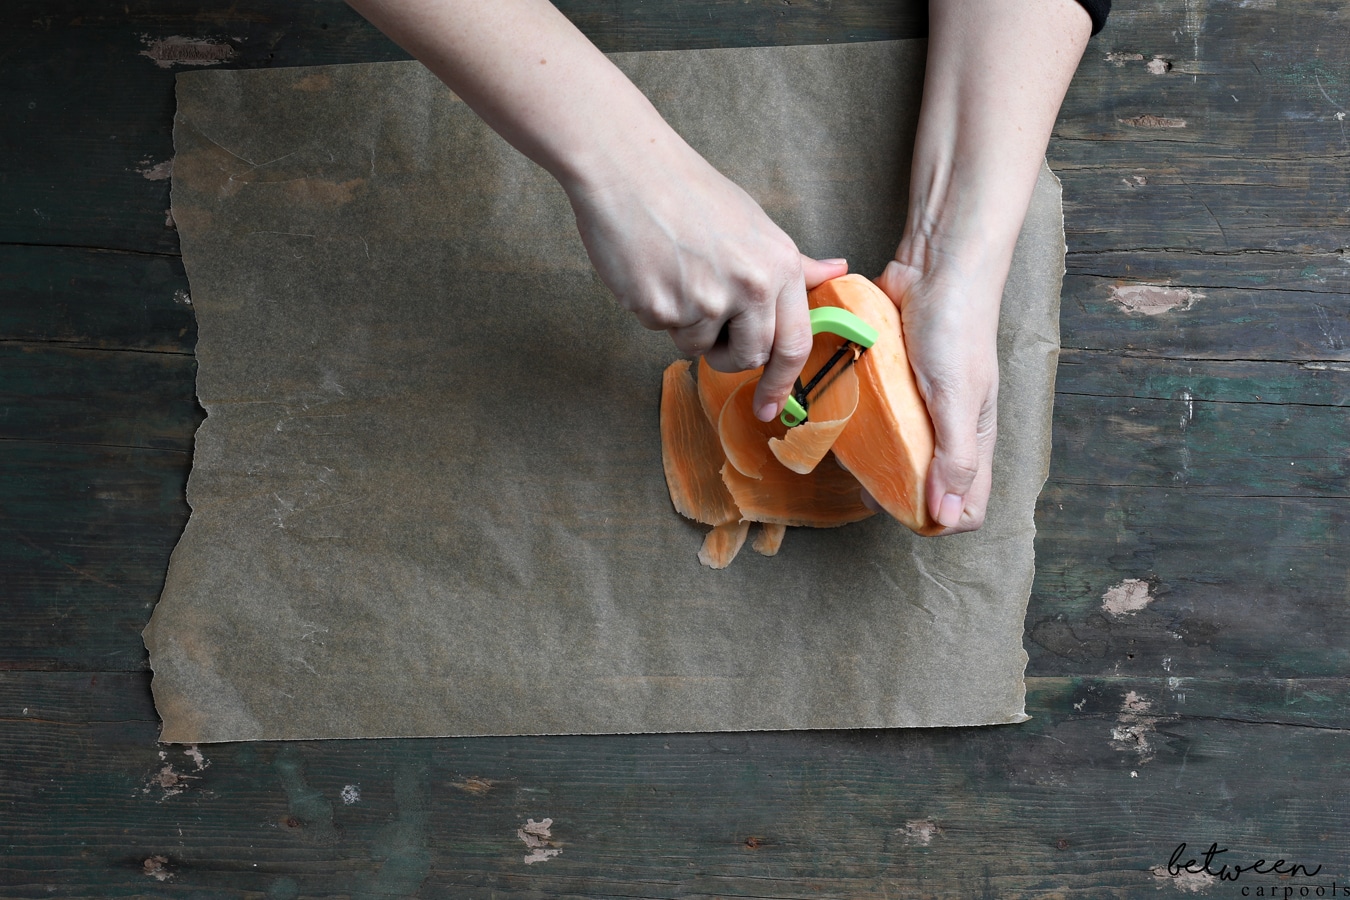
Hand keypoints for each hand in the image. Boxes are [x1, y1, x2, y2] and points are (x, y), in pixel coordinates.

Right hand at [564, 140, 847, 421]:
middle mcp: (750, 287)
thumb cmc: (691, 191)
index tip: (770, 407)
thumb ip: (793, 263)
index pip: (794, 344)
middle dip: (728, 354)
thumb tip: (836, 271)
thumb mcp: (755, 224)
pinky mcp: (660, 307)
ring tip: (676, 272)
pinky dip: (655, 307)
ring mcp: (704, 300)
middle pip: (749, 357)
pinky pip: (662, 329)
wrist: (629, 168)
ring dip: (686, 325)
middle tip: (710, 324)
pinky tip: (651, 267)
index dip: (783, 382)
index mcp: (779, 266)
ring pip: (698, 347)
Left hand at [874, 257, 1000, 532]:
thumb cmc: (956, 329)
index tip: (898, 506)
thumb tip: (945, 518)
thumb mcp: (958, 398)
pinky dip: (860, 426)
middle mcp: (949, 431)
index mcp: (975, 441)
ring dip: (873, 462)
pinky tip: (841, 420)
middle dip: (894, 493)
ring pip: (896, 455)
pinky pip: (876, 418)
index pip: (964, 508)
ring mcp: (920, 408)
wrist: (935, 267)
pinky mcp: (894, 385)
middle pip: (924, 487)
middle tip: (864, 482)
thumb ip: (955, 458)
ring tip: (849, 452)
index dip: (935, 519)